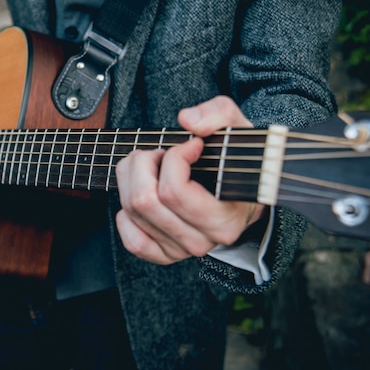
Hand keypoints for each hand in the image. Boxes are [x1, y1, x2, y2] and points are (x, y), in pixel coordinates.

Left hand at [115, 96, 265, 263]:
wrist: (243, 191)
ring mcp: (181, 250)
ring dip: (131, 179)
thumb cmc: (236, 159)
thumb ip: (218, 114)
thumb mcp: (236, 127)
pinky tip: (141, 194)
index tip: (191, 145)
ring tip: (150, 164)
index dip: (174, 157)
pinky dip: (127, 215)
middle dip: (144, 164)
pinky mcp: (164, 255)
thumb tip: (188, 121)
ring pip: (133, 212)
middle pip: (145, 200)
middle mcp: (202, 241)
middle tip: (160, 152)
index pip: (174, 191)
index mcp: (224, 220)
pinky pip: (132, 241)